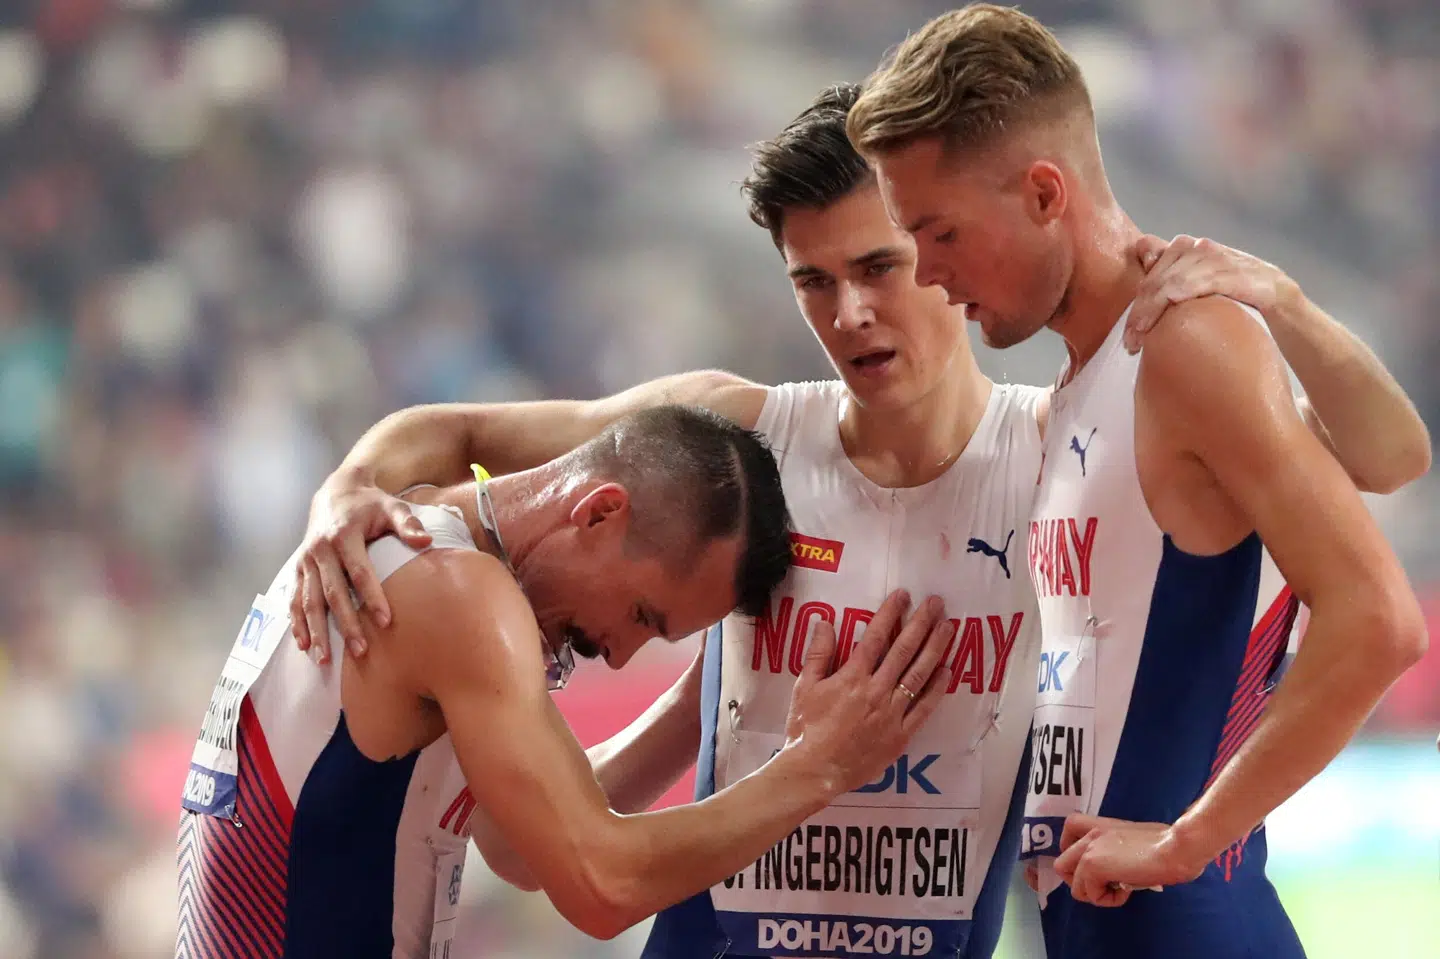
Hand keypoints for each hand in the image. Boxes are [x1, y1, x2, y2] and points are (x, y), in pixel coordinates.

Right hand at [290, 472, 432, 661]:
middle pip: (332, 592)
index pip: (360, 572)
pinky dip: (296, 621)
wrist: (336, 491)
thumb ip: (407, 524)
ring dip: (315, 630)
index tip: (386, 622)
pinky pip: (293, 597)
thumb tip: (426, 541)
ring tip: (324, 658)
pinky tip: (303, 644)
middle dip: (345, 624)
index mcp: (344, 535)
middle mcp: (320, 549)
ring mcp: (306, 560)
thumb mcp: (392, 506)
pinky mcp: (297, 567)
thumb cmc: (370, 503)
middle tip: (360, 651)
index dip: (372, 597)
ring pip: (308, 600)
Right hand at [781, 590, 955, 795]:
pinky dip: (937, 689)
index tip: (903, 595)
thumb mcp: (804, 687)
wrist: (815, 771)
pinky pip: (924, 708)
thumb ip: (818, 654)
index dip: (890, 613)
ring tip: (948, 628)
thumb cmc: (806, 728)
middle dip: (921, 623)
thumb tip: (825, 622)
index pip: (876, 637)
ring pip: (919, 675)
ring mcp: (892, 713)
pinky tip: (947, 671)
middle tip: (936, 603)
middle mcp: (877, 690)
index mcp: (852, 676)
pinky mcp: (901, 735)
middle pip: (904, 650)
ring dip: (935, 649)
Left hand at [1053, 814, 1207, 906]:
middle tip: (1105, 885)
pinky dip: (1108, 900)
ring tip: (1119, 890)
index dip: (1075, 851)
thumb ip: (1116, 848)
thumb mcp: (1134, 840)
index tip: (1095, 865)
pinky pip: (1090, 895)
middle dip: (1080, 882)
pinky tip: (1127, 893)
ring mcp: (1089, 850)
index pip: (1070, 826)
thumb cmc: (1167, 844)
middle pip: (1061, 864)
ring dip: (1095, 894)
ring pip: (1074, 885)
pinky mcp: (1093, 867)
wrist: (1175, 849)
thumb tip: (1118, 868)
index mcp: (1101, 824)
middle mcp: (1090, 833)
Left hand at [1125, 234, 1302, 352]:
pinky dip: (1179, 294)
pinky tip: (1167, 309)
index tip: (1128, 325)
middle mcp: (1195, 247)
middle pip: (1154, 277)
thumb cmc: (1228, 295)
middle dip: (1138, 312)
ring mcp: (1214, 257)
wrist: (1276, 297)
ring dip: (1150, 312)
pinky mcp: (1232, 272)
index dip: (1133, 289)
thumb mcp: (1193, 285)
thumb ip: (1166, 280)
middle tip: (1129, 343)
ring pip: (1170, 282)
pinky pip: (1197, 282)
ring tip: (1139, 341)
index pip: (1145, 256)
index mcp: (1182, 247)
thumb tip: (1134, 290)